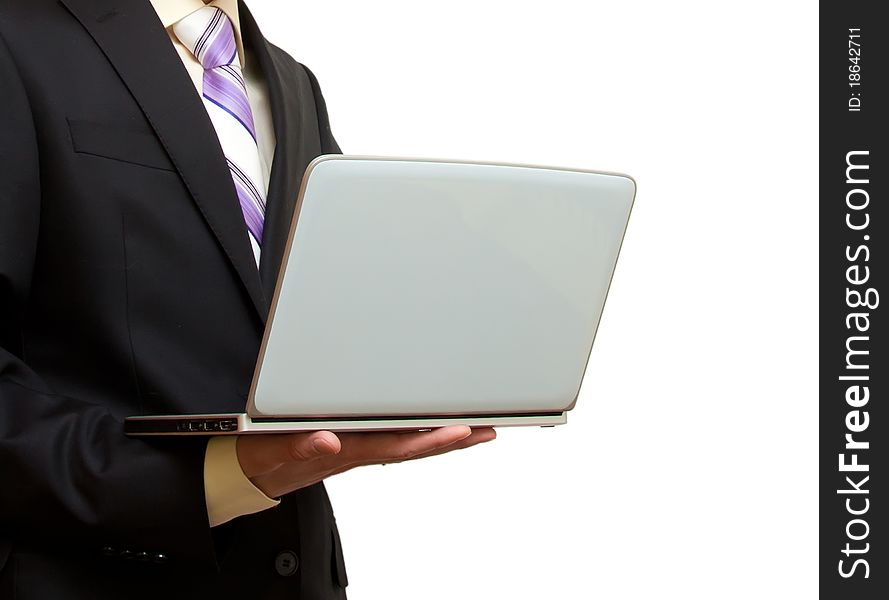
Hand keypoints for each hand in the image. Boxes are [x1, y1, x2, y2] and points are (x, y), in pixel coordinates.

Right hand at [236, 426, 495, 498]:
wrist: (246, 474)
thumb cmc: (260, 459)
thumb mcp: (270, 451)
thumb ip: (296, 446)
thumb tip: (325, 440)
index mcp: (343, 450)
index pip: (394, 445)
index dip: (429, 439)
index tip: (460, 430)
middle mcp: (357, 450)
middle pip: (413, 446)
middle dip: (451, 438)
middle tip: (487, 429)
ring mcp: (357, 449)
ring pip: (408, 444)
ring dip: (443, 438)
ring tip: (476, 429)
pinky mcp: (352, 444)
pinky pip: (394, 440)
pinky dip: (420, 435)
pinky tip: (435, 429)